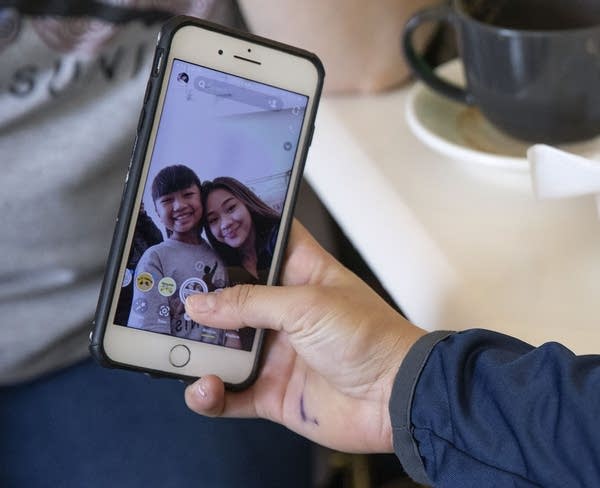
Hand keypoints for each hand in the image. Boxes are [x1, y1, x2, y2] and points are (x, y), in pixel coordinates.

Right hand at [184, 221, 424, 452]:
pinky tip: (205, 388)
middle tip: (171, 297)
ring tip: (178, 348)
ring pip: (224, 348)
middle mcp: (285, 312)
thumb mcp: (306, 305)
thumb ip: (249, 303)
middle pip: (232, 299)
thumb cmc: (370, 337)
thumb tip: (201, 303)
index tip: (201, 227)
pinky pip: (230, 394)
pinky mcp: (272, 391)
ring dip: (199, 350)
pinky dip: (211, 394)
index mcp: (300, 275)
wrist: (395, 398)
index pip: (265, 243)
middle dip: (202, 300)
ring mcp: (277, 352)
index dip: (237, 234)